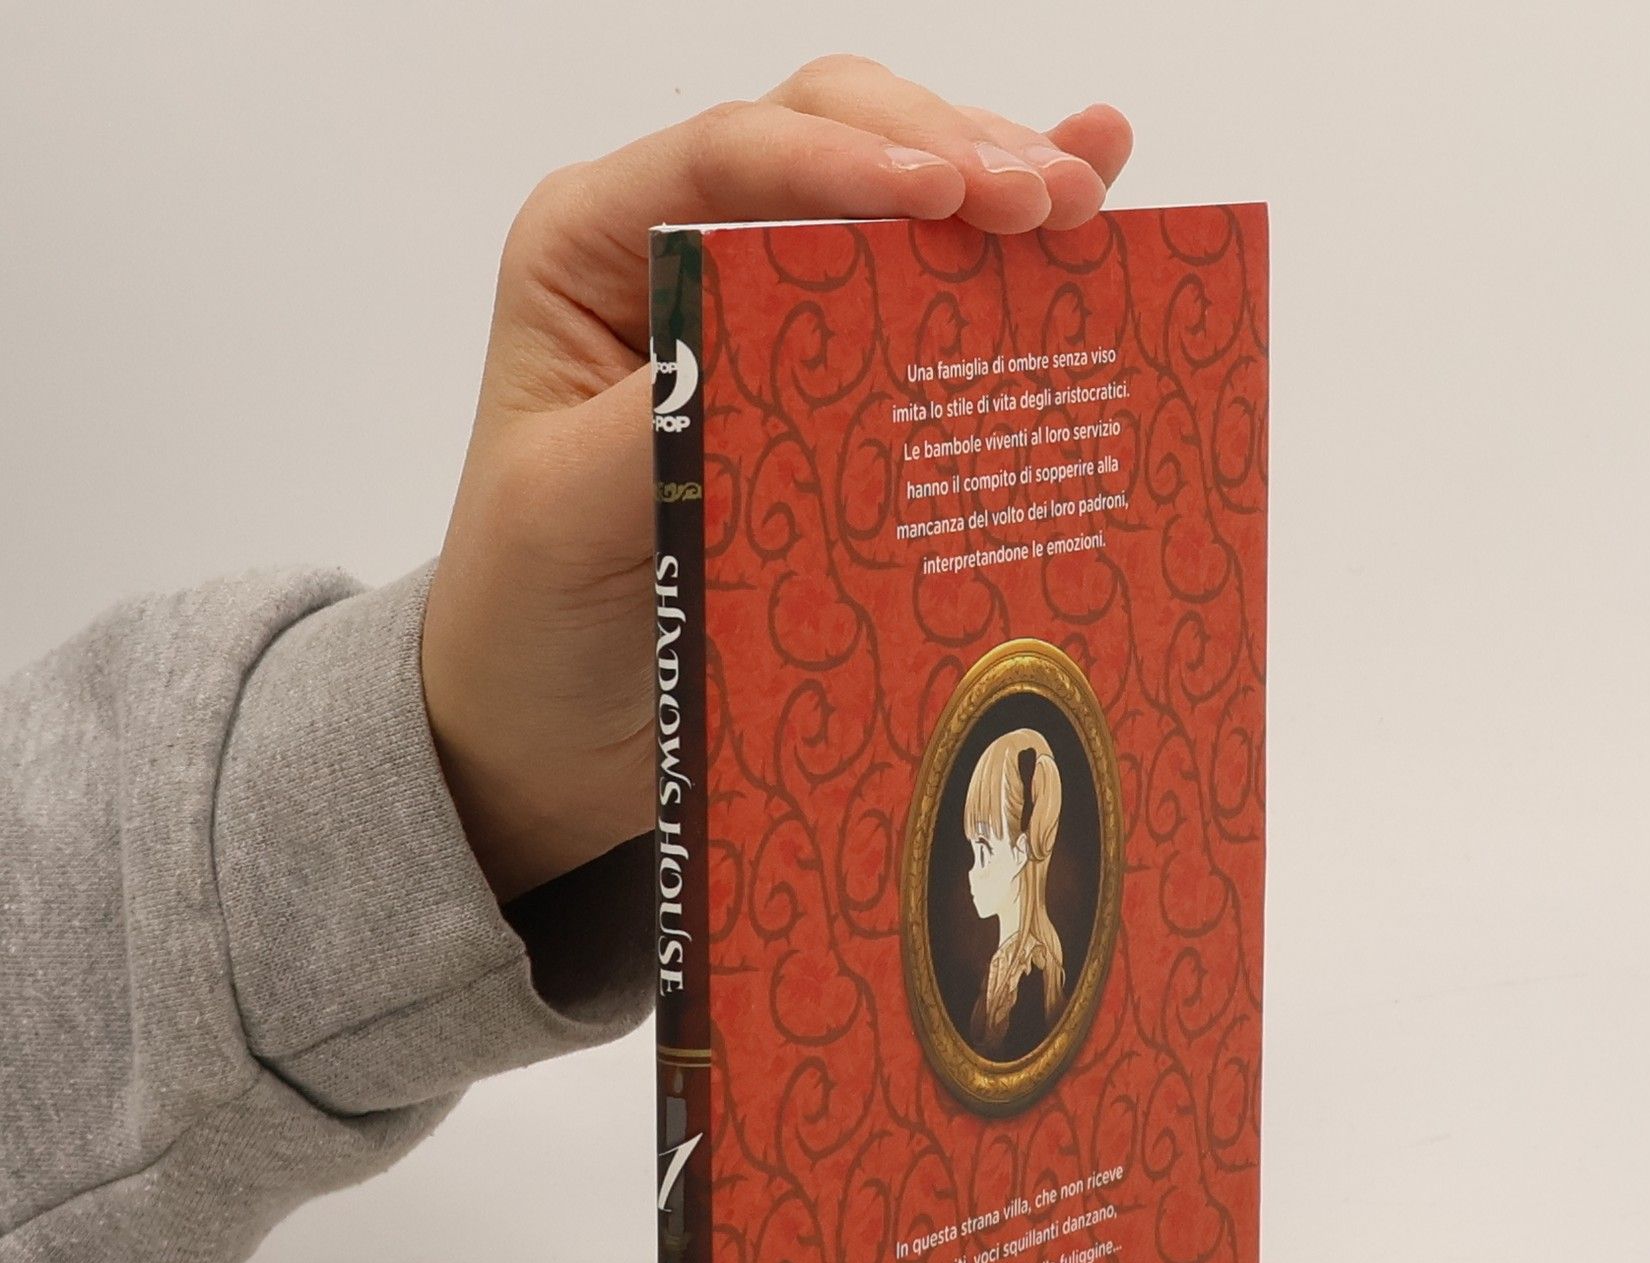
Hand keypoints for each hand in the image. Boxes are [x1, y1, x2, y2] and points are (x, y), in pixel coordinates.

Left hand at [421, 54, 1133, 901]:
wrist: (553, 720)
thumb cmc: (535, 611)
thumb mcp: (570, 514)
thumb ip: (673, 414)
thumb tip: (798, 342)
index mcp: (599, 251)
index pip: (730, 161)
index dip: (845, 165)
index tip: (946, 199)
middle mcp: (688, 251)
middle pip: (833, 143)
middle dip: (948, 157)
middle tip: (1048, 204)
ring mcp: (776, 307)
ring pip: (896, 192)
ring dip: (996, 186)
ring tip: (1085, 203)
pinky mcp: (841, 376)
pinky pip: (933, 279)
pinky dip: (1011, 238)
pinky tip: (1101, 171)